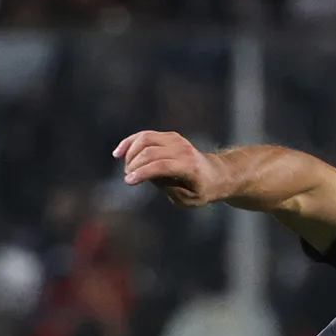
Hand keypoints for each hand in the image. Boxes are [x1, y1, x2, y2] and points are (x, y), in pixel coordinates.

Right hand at [113, 131, 228, 206]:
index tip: (128, 181)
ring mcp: (176, 140)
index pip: (161, 166)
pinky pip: (145, 135)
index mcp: (189, 167)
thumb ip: (168, 188)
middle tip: (129, 177)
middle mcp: (182, 149)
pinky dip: (130, 142)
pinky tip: (118, 153)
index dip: (142, 173)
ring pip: (144, 139)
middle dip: (134, 165)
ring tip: (126, 168)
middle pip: (150, 152)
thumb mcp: (188, 199)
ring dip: (130, 153)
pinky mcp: (169, 136)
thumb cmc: (202, 191)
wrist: (216, 174)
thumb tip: (147, 175)